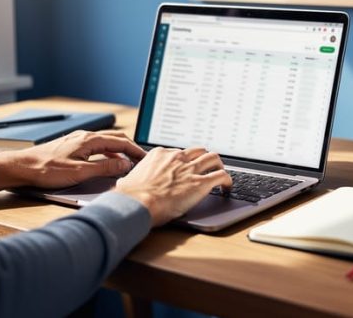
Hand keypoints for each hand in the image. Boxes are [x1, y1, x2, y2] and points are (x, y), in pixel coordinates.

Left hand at [0, 130, 146, 190]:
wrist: (22, 167)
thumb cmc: (46, 170)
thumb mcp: (80, 172)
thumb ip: (105, 168)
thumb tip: (125, 165)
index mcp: (89, 140)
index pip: (121, 142)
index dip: (136, 151)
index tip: (146, 159)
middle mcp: (85, 137)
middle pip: (115, 140)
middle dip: (131, 149)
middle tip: (141, 160)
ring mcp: (77, 141)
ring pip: (106, 143)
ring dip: (119, 151)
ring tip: (128, 163)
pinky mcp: (71, 147)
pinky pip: (96, 147)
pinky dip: (108, 153)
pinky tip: (107, 163)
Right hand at [114, 146, 231, 225]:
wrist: (137, 203)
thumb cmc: (130, 195)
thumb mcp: (128, 180)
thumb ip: (131, 178)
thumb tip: (125, 182)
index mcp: (160, 155)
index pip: (179, 152)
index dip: (185, 160)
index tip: (186, 166)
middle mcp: (177, 158)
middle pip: (199, 151)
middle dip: (204, 158)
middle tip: (207, 167)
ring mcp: (190, 169)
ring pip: (214, 158)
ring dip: (219, 165)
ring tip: (220, 173)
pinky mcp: (200, 183)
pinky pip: (221, 176)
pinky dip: (227, 180)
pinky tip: (227, 187)